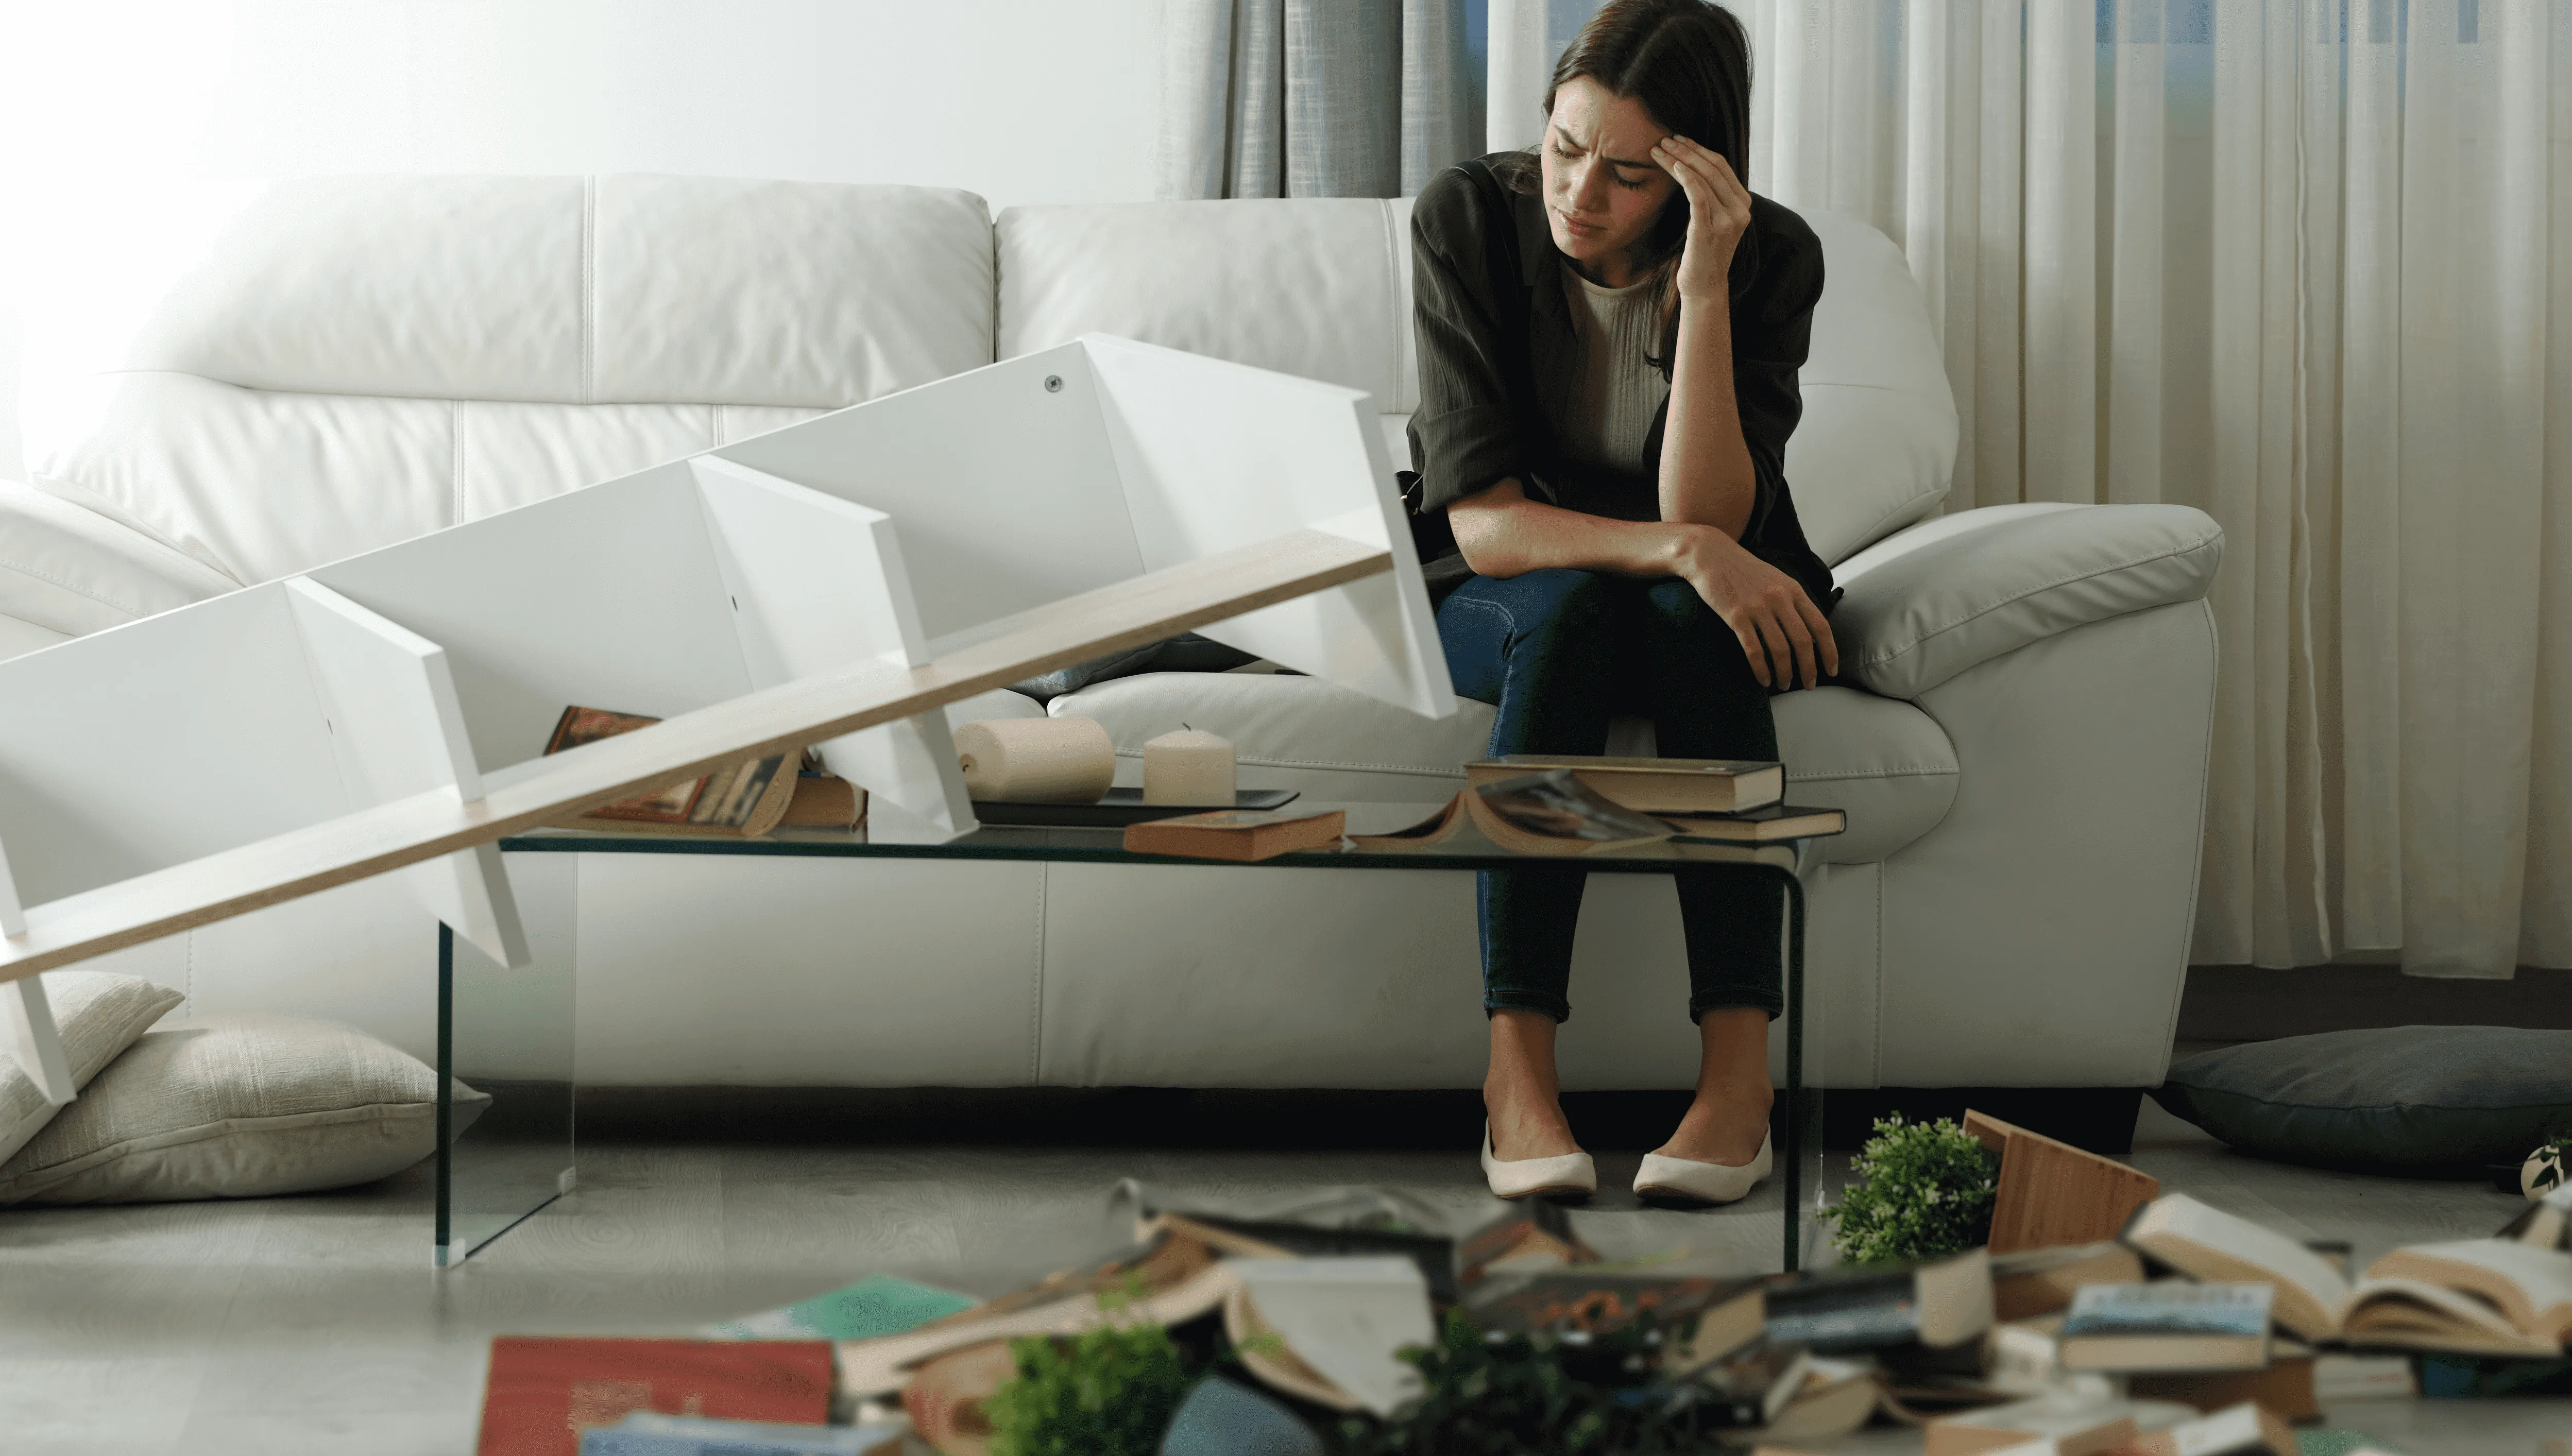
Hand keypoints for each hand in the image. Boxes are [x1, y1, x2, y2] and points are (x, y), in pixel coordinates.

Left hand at [1650, 134, 1752, 304]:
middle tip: (1665, 139)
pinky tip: (1672, 166)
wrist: (1704, 286)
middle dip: (1687, 149)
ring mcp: (1727, 220)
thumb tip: (1695, 167)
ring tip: (1659, 149)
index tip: (1679, 139)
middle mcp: (1741, 210)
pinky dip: (1686, 177)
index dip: (1699, 149)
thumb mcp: (1715, 220)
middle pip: (1713, 168)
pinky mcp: (1710, 230)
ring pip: (1703, 178)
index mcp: (1744, 204)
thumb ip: (1714, 196)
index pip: (1722, 166)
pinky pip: (1699, 196)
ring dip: (1679, 159)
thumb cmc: (1704, 252)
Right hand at [1671, 526, 1837, 689]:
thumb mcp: (1775, 579)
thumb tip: (1807, 630)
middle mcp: (1779, 599)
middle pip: (1802, 641)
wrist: (1710, 554)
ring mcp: (1757, 607)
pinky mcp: (1736, 616)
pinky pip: (1753, 650)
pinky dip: (1761, 669)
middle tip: (1810, 685)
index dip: (1829, 651)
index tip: (1831, 670)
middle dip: (1809, 669)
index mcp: (1793, 590)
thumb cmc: (1742, 570)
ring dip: (1785, 673)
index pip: (1820, 625)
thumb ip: (1792, 601)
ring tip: (1785, 684)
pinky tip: (1763, 680)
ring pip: (1780, 649)